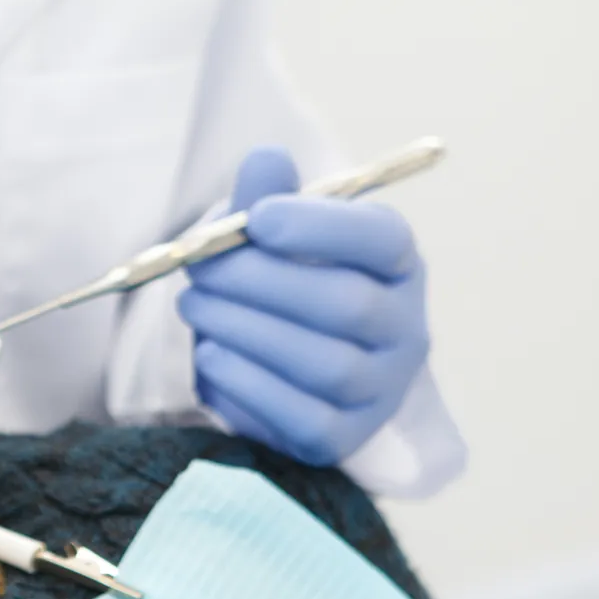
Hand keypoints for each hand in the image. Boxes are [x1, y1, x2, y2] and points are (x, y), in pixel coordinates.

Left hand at [179, 146, 429, 466]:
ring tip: (194, 306)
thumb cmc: (284, 287)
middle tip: (198, 267)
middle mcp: (404, 329)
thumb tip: (265, 159)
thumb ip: (268, 198)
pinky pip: (299, 417)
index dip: (321, 227)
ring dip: (244, 330)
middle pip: (346, 305)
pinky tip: (210, 356)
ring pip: (323, 364)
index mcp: (396, 264)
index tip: (258, 218)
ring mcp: (380, 390)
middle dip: (260, 282)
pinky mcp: (342, 439)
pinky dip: (245, 384)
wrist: (295, 373)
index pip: (382, 240)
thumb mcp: (275, 237)